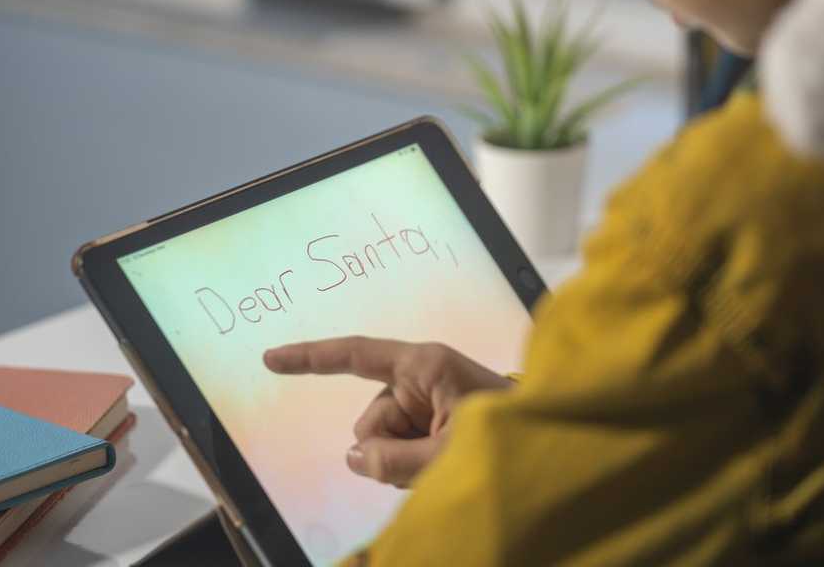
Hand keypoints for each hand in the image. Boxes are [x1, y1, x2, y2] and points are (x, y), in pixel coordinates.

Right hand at [264, 337, 512, 487]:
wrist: (552, 448)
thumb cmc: (509, 437)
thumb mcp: (444, 455)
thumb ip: (389, 460)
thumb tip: (354, 457)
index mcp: (426, 365)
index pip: (355, 355)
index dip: (310, 358)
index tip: (271, 358)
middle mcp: (424, 378)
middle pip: (370, 420)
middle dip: (387, 450)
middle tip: (431, 464)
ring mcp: (431, 401)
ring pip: (385, 441)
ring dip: (405, 463)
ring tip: (447, 466)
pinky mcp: (438, 422)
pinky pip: (403, 449)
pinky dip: (415, 466)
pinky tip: (443, 468)